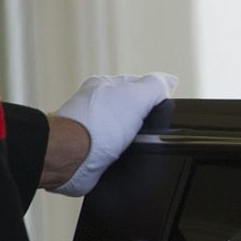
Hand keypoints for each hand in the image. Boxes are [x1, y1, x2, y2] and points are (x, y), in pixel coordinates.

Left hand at [47, 72, 177, 195]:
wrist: (71, 157)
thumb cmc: (96, 125)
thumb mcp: (137, 95)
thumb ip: (155, 86)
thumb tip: (169, 81)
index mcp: (103, 85)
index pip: (136, 85)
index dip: (153, 97)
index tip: (160, 109)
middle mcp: (95, 106)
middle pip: (130, 111)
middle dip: (143, 122)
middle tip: (147, 130)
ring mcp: (91, 130)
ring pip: (122, 135)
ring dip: (131, 143)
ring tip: (133, 147)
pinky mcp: (89, 154)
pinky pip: (113, 155)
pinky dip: (120, 159)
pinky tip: (122, 160)